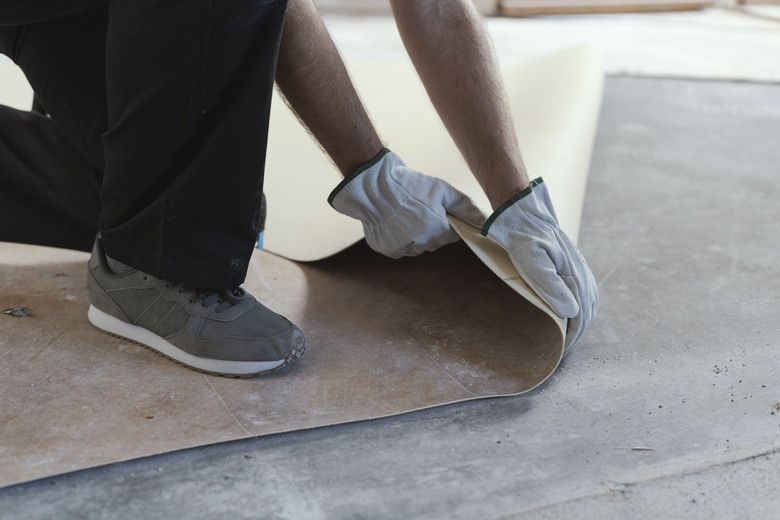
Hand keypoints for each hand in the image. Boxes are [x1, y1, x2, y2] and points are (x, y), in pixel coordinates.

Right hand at [328, 149, 484, 258]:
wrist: (374, 186)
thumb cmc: (410, 185)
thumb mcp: (442, 190)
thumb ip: (466, 207)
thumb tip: (487, 220)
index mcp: (438, 232)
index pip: (454, 234)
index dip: (448, 221)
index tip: (440, 210)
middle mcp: (421, 245)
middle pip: (435, 241)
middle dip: (432, 228)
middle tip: (420, 208)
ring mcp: (401, 249)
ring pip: (416, 246)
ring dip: (415, 234)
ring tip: (406, 213)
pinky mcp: (386, 249)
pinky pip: (398, 247)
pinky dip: (398, 238)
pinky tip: (394, 221)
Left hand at [480, 178, 597, 350]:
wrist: (522, 213)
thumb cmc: (522, 239)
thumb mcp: (531, 262)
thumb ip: (550, 286)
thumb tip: (572, 313)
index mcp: (573, 278)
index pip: (579, 317)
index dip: (569, 338)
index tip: (558, 353)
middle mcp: (581, 274)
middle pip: (586, 312)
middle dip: (576, 334)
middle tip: (559, 350)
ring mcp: (579, 268)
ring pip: (588, 303)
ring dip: (580, 322)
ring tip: (566, 337)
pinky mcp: (573, 264)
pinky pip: (586, 291)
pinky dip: (582, 307)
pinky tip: (571, 313)